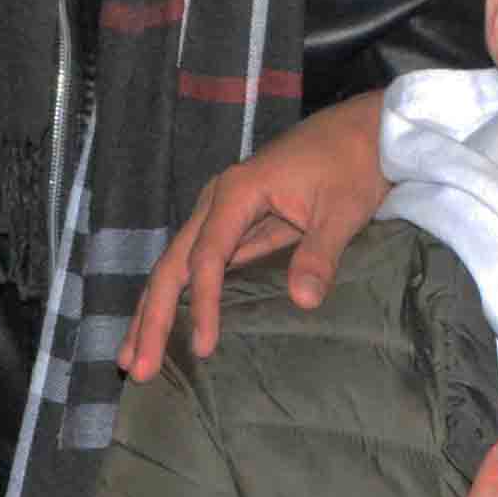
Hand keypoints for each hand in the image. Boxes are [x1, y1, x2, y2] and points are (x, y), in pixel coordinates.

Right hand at [128, 100, 395, 375]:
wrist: (365, 130)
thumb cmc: (353, 164)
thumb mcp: (343, 210)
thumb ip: (320, 254)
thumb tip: (304, 301)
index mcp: (237, 192)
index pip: (206, 258)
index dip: (203, 305)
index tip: (203, 347)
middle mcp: (217, 200)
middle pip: (173, 264)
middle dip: (153, 317)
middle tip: (137, 366)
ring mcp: (221, 210)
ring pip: (176, 265)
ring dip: (154, 310)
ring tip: (132, 356)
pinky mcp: (234, 221)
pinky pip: (197, 263)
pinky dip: (180, 297)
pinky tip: (166, 325)